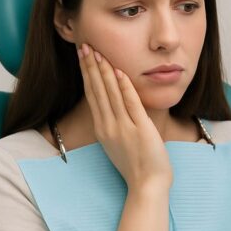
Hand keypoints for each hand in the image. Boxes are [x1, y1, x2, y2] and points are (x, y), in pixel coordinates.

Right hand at [78, 42, 171, 190]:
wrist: (147, 185)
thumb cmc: (137, 166)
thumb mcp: (119, 143)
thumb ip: (115, 125)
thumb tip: (115, 108)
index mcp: (103, 129)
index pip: (92, 95)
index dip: (87, 74)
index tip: (83, 56)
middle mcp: (109, 126)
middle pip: (97, 90)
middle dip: (91, 66)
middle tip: (85, 45)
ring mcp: (123, 128)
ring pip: (110, 94)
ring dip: (104, 71)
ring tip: (97, 51)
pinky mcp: (140, 130)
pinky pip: (131, 104)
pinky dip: (124, 87)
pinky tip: (120, 71)